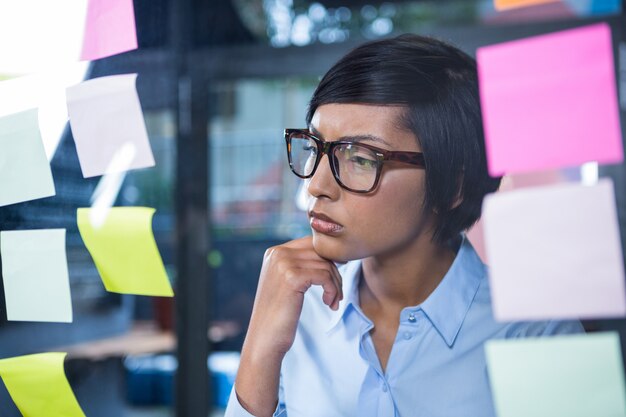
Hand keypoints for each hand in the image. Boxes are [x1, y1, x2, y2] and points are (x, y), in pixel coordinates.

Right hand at [248, 235, 343, 354]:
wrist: (264, 339)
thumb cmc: (279, 315)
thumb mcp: (287, 283)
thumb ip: (300, 265)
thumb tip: (331, 253)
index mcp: (274, 252)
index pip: (312, 242)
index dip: (329, 258)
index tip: (336, 277)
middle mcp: (277, 253)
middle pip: (321, 252)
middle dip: (335, 272)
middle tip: (336, 294)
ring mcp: (283, 264)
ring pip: (326, 264)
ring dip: (336, 285)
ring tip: (333, 302)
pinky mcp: (292, 278)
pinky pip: (325, 276)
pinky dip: (333, 290)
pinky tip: (329, 304)